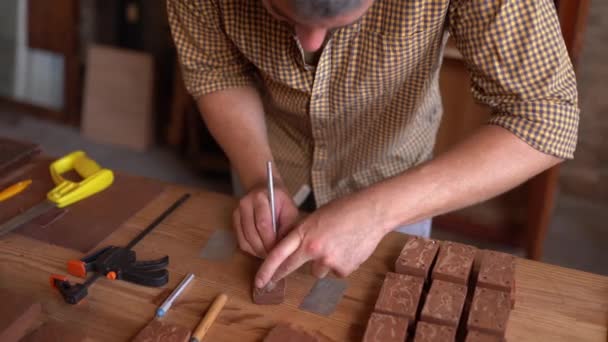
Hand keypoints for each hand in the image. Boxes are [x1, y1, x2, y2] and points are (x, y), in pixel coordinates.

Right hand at [233, 183, 298, 257]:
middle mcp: (245, 203)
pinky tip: (260, 250)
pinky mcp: (235, 220)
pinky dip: (251, 249)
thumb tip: (283, 247)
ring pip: (245, 240)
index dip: (270, 241)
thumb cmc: (280, 202)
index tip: (278, 251)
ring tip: (268, 254)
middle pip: (252, 233)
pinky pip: (240, 241)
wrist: (265, 190)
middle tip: (274, 256)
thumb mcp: (290, 210)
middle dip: (264, 248)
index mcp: (260, 198)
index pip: (263, 224)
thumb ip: (287, 227)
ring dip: (257, 251)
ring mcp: (237, 212)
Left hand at [254, 190, 389, 287]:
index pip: (279, 254)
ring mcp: (329, 261)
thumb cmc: (345, 210)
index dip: (267, 270)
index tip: (259, 281)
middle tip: (271, 283)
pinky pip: (335, 271)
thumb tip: (296, 251)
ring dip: (323, 262)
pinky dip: (340, 263)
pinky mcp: (343, 269)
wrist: (372, 213)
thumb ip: (305, 235)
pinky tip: (349, 248)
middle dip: (280, 275)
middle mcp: (314, 249)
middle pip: (291, 267)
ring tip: (338, 244)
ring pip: (318, 270)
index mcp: (305, 233)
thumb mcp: (317, 217)